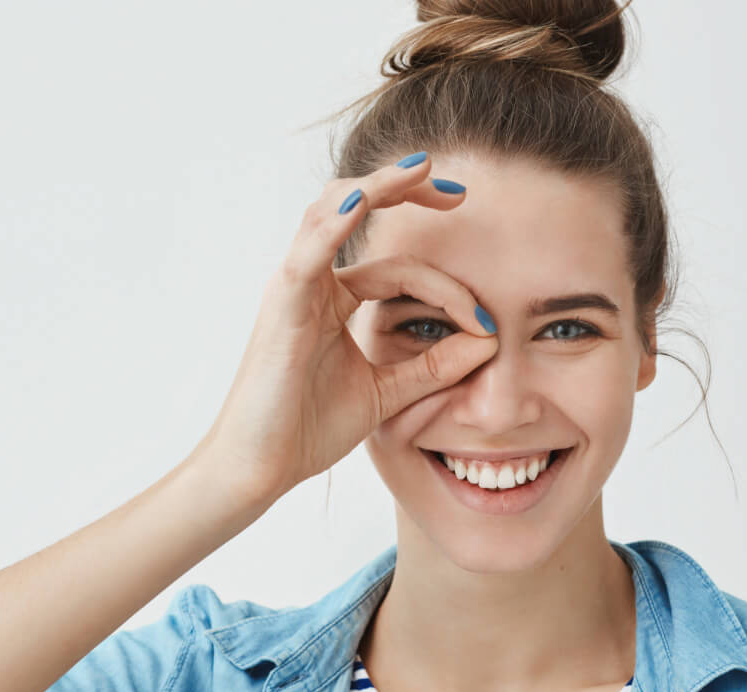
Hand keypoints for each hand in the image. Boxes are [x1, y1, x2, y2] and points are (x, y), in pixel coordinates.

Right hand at [194, 152, 497, 505]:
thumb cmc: (307, 430)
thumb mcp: (388, 393)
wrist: (259, 468)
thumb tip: (487, 340)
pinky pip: (310, 249)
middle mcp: (311, 284)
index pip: (400, 272)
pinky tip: (366, 196)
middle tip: (457, 191)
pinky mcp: (283, 304)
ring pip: (334, 212)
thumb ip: (434, 366)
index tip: (486, 322)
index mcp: (333, 301)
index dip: (448, 290)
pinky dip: (338, 218)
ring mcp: (294, 288)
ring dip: (378, 186)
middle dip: (407, 192)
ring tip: (421, 169)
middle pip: (360, 214)